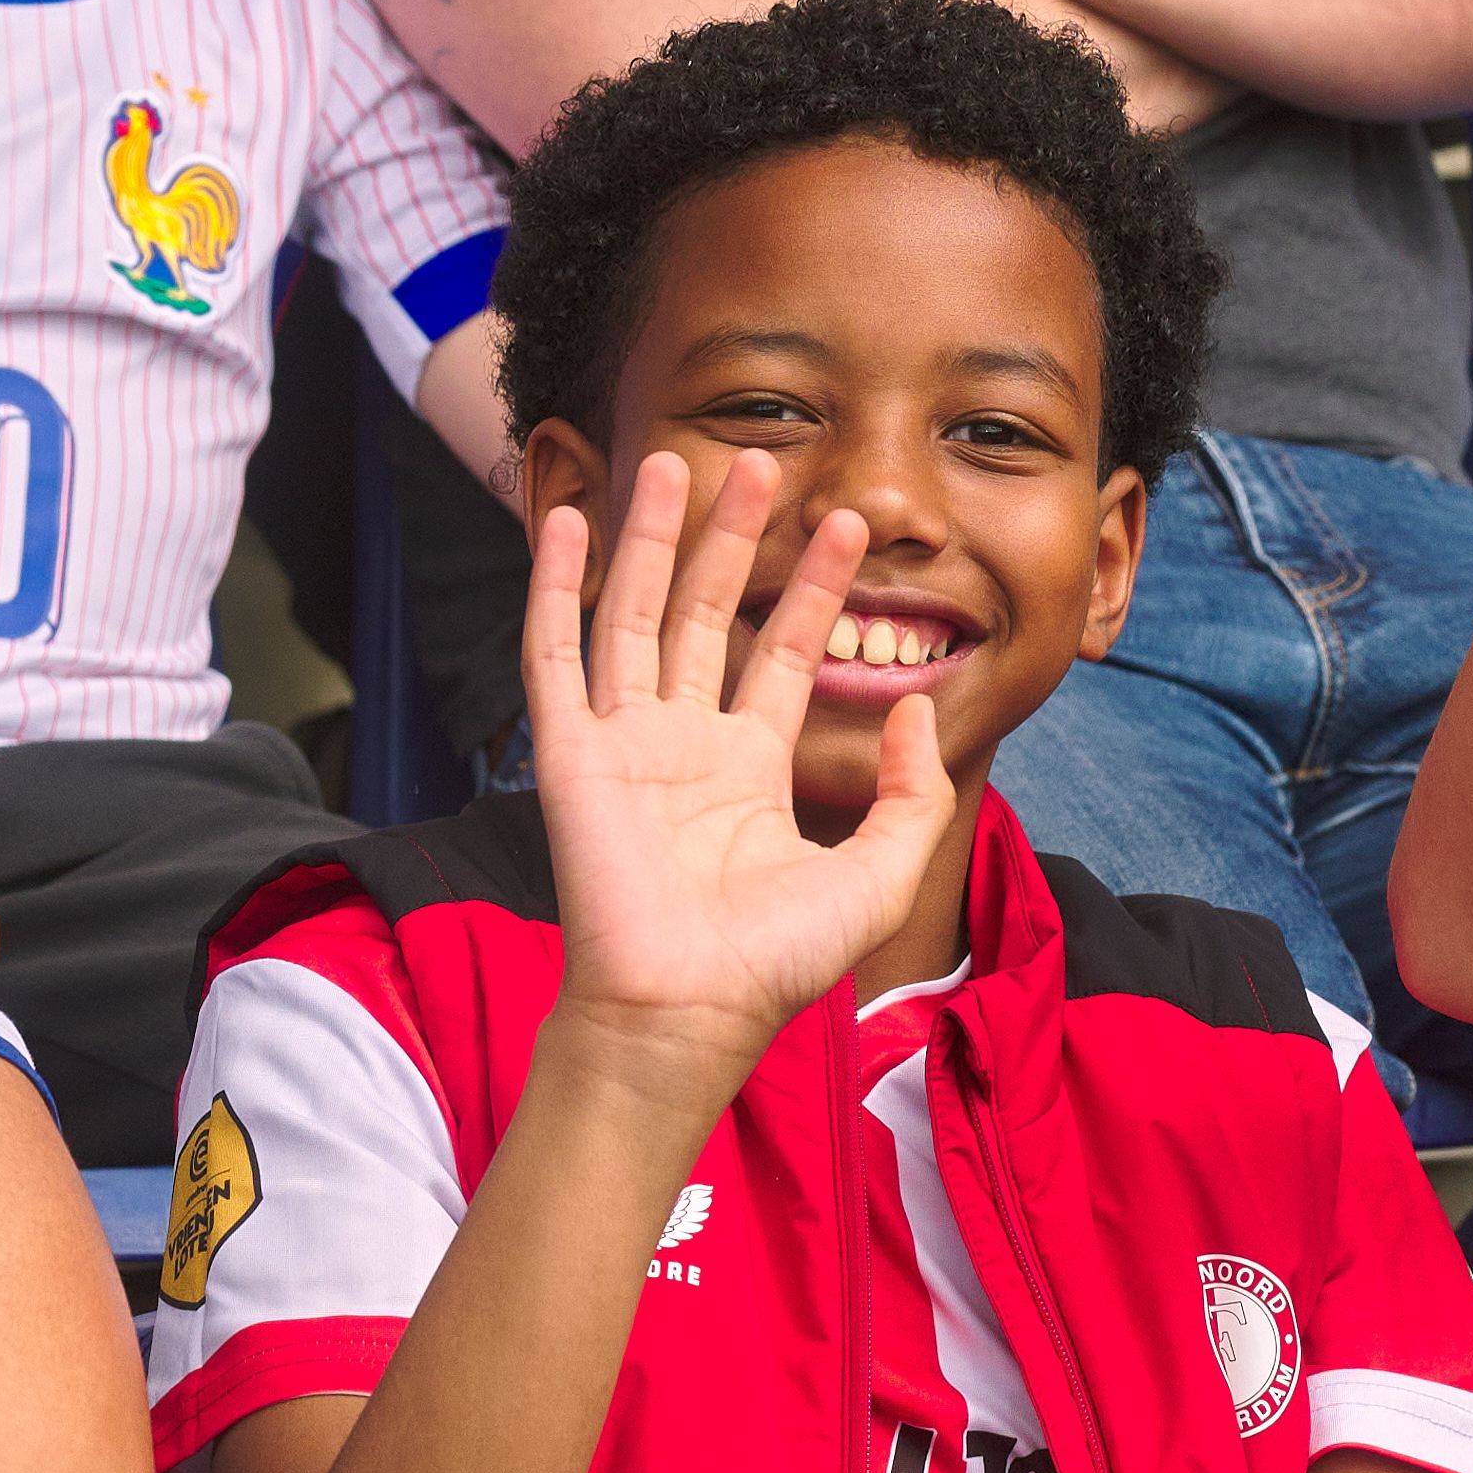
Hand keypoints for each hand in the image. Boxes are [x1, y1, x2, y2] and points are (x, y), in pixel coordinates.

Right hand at [524, 448, 954, 1069]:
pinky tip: (563, 521)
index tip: (848, 525)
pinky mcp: (567, 754)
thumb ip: (915, 792)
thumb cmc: (774, 963)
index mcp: (748, 770)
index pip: (784, 653)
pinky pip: (554, 655)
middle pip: (709, 613)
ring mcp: (622, 744)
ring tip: (675, 460)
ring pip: (635, 615)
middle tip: (762, 460)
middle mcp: (683, 745)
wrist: (686, 1013)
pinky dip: (551, 586)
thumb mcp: (882, 873)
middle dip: (734, 537)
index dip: (816, 589)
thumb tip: (920, 705)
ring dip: (652, 538)